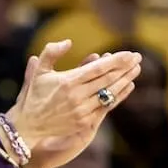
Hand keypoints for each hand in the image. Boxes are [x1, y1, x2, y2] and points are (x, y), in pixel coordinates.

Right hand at [5, 42, 140, 167]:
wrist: (29, 125)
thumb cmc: (34, 95)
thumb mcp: (39, 71)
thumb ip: (51, 52)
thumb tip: (68, 42)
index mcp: (68, 81)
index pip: (98, 68)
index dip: (117, 60)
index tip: (130, 53)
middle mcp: (77, 96)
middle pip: (108, 79)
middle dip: (125, 67)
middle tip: (138, 57)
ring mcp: (82, 110)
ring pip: (110, 93)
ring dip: (125, 80)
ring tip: (136, 70)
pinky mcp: (85, 122)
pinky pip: (107, 106)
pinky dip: (119, 96)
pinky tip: (127, 87)